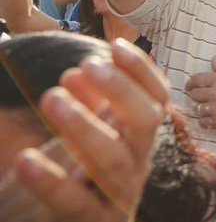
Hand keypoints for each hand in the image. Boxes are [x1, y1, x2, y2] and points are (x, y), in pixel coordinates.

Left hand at [11, 38, 168, 221]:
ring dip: (84, 125)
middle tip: (89, 64)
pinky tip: (25, 159)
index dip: (142, 72)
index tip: (116, 46)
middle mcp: (138, 164)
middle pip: (146, 122)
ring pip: (112, 159)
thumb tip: (79, 71)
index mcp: (141, 140)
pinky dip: (50, 181)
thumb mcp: (91, 139)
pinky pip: (75, 202)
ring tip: (52, 98)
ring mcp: (119, 195)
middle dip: (121, 90)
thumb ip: (90, 108)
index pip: (157, 99)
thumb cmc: (85, 183)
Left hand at [185, 57, 215, 131]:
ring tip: (208, 109)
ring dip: (201, 109)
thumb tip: (214, 59)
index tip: (189, 87)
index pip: (196, 79)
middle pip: (194, 95)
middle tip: (200, 98)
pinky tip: (211, 118)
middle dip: (195, 96)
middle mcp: (215, 93)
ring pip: (197, 109)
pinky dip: (205, 121)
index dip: (190, 83)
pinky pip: (203, 122)